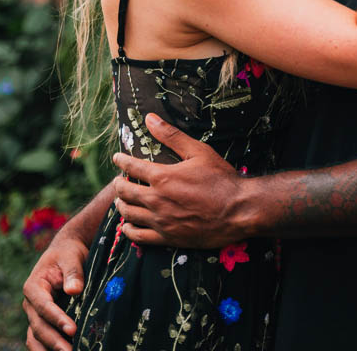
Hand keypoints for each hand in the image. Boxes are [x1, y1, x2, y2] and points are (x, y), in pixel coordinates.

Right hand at [22, 235, 88, 350]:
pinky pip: (40, 340)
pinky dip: (48, 349)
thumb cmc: (68, 254)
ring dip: (49, 348)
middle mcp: (30, 304)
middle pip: (38, 326)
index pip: (43, 306)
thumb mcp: (71, 256)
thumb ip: (73, 272)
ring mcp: (35, 315)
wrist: (65, 254)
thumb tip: (74, 290)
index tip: (72, 329)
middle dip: (54, 341)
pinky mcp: (42, 322)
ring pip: (36, 338)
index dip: (56, 319)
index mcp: (34, 286)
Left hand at [112, 113, 249, 247]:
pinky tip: (128, 226)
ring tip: (121, 201)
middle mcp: (156, 200)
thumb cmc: (220, 179)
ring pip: (129, 214)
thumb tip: (150, 118)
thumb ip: (172, 135)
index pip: (131, 167)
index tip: (117, 158)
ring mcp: (161, 221)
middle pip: (125, 192)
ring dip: (121, 205)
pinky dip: (129, 230)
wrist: (239, 211)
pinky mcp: (168, 237)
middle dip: (118, 184)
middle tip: (118, 181)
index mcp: (162, 177)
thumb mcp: (198, 151)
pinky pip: (139, 236)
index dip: (121, 161)